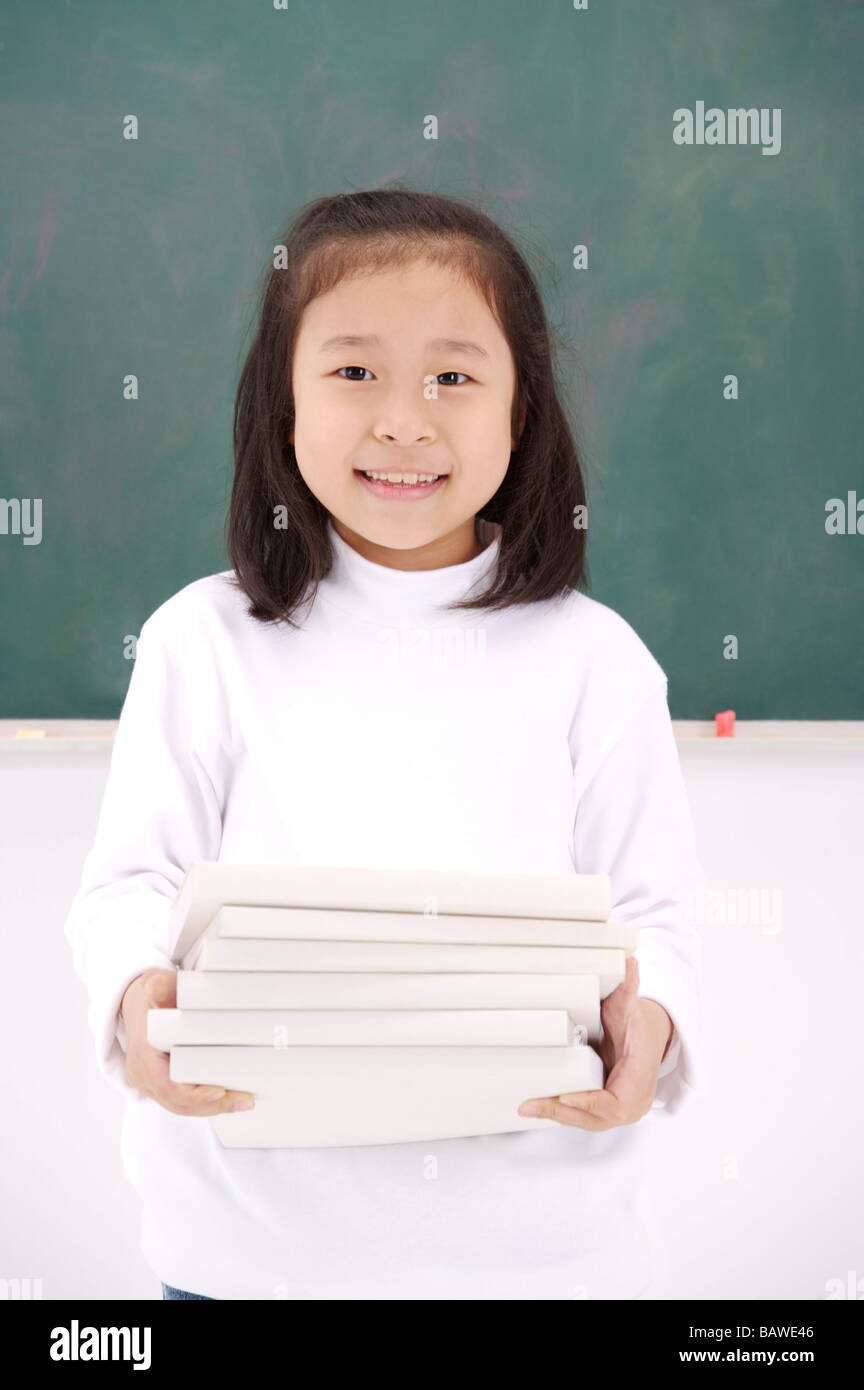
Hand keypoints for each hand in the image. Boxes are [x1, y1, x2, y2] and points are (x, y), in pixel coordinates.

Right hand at [121, 967, 255, 1115]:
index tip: (220, 1091)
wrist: (137, 1001)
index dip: (194, 1095)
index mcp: (143, 1055)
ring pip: (182, 1106)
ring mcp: (151, 1083)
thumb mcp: (155, 984)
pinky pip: (183, 1101)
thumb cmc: (149, 995)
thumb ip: (161, 987)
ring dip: (213, 1107)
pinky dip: (206, 1102)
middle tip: (245, 1100)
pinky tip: (231, 1098)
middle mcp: (143, 1075)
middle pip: (178, 1103)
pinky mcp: (161, 1085)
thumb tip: (157, 986)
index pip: (167, 1087)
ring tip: (244, 1101)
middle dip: (212, 1105)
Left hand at [516, 956, 671, 1131]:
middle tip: (533, 1104)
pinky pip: (584, 1117)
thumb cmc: (637, 1024)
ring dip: (558, 1116)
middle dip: (565, 1113)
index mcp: (640, 1075)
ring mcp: (621, 1108)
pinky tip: (536, 1107)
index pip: (617, 1101)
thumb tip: (628, 962)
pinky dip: (562, 1113)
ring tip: (528, 1106)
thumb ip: (627, 988)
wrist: (648, 1038)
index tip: (565, 1096)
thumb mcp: (630, 1006)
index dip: (591, 1103)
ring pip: (588, 1121)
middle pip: (598, 1118)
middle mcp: (634, 1099)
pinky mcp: (606, 1109)